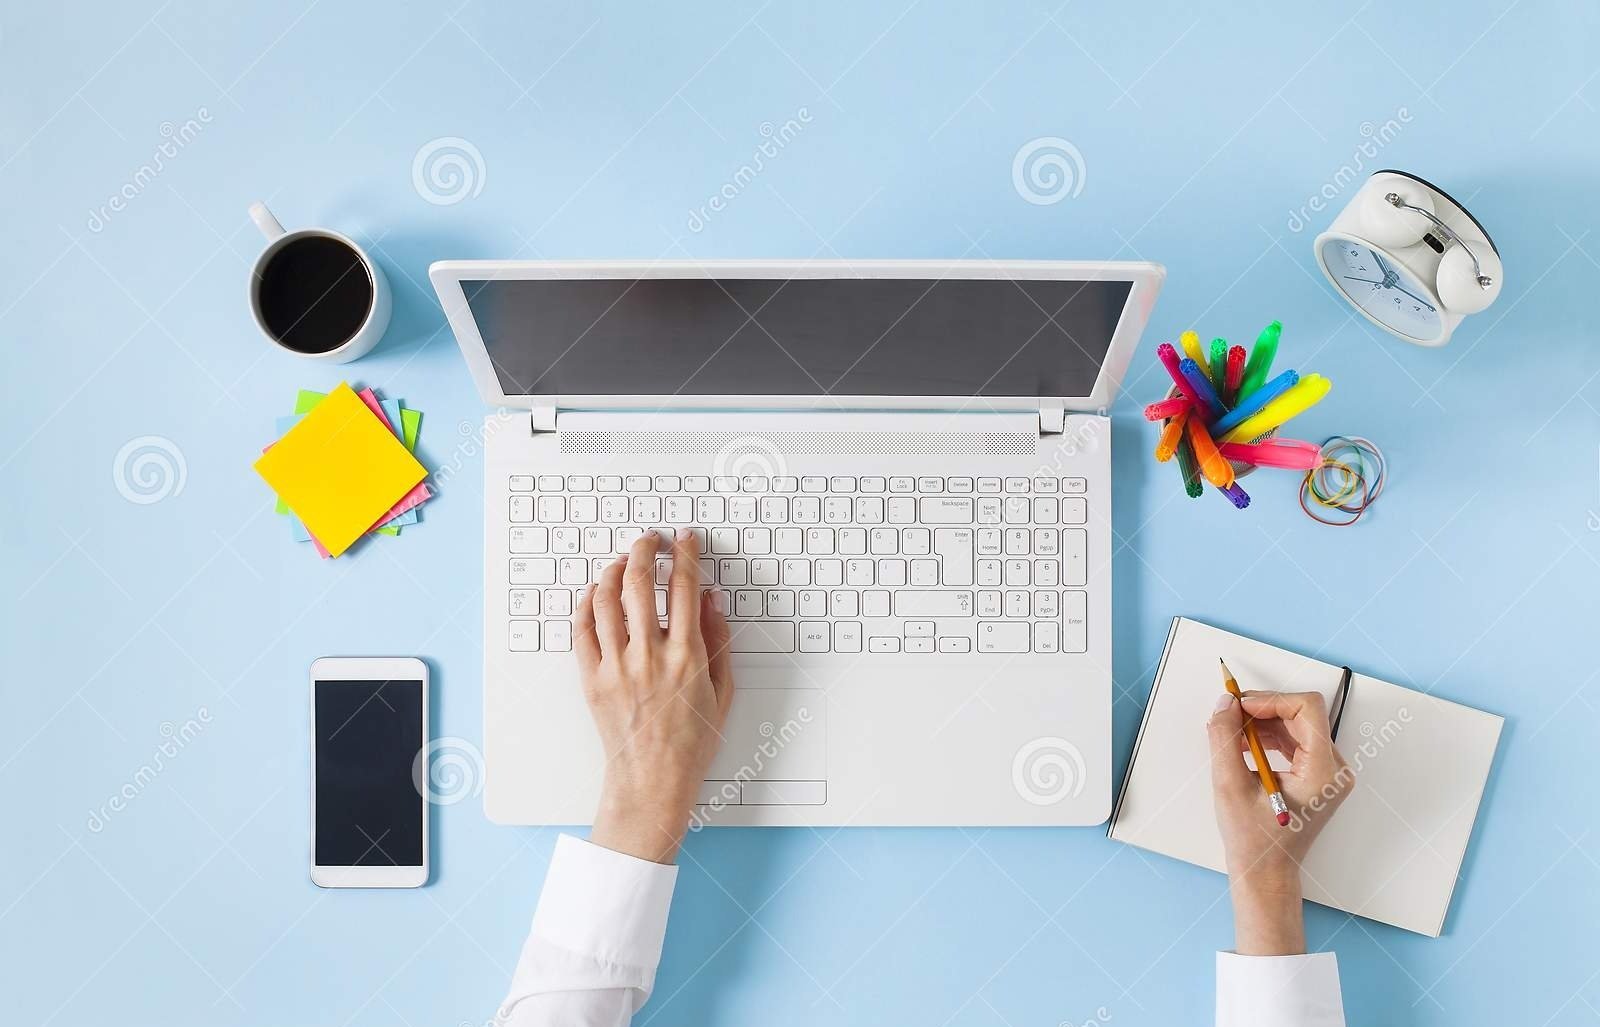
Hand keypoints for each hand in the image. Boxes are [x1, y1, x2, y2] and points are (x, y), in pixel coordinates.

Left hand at [575, 529, 734, 862]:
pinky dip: (587, 604)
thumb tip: (711, 600)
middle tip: (649, 540)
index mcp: (686, 657)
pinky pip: (582, 630)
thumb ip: (719, 640)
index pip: (685, 587)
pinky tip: (597, 593)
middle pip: (640, 582)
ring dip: (615, 571)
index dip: (686, 554)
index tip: (685, 540)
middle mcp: (649, 656)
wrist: (653, 780)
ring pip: (607, 600)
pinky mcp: (592, 679)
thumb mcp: (723, 691)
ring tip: (623, 562)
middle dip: (645, 550)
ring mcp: (616, 667)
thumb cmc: (692, 742)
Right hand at [1207, 690, 1352, 954]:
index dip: (1270, 700)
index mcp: (1322, 772)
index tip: (1240, 706)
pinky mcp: (1317, 775)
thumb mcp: (1230, 785)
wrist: (1266, 873)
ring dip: (1262, 722)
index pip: (1306, 709)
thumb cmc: (1253, 840)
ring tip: (1232, 735)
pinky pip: (1295, 740)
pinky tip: (1244, 746)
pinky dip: (1268, 736)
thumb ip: (1225, 738)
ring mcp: (1328, 773)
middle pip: (1301, 714)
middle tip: (1229, 715)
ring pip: (1297, 724)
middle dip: (1263, 709)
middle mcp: (1334, 769)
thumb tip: (1225, 702)